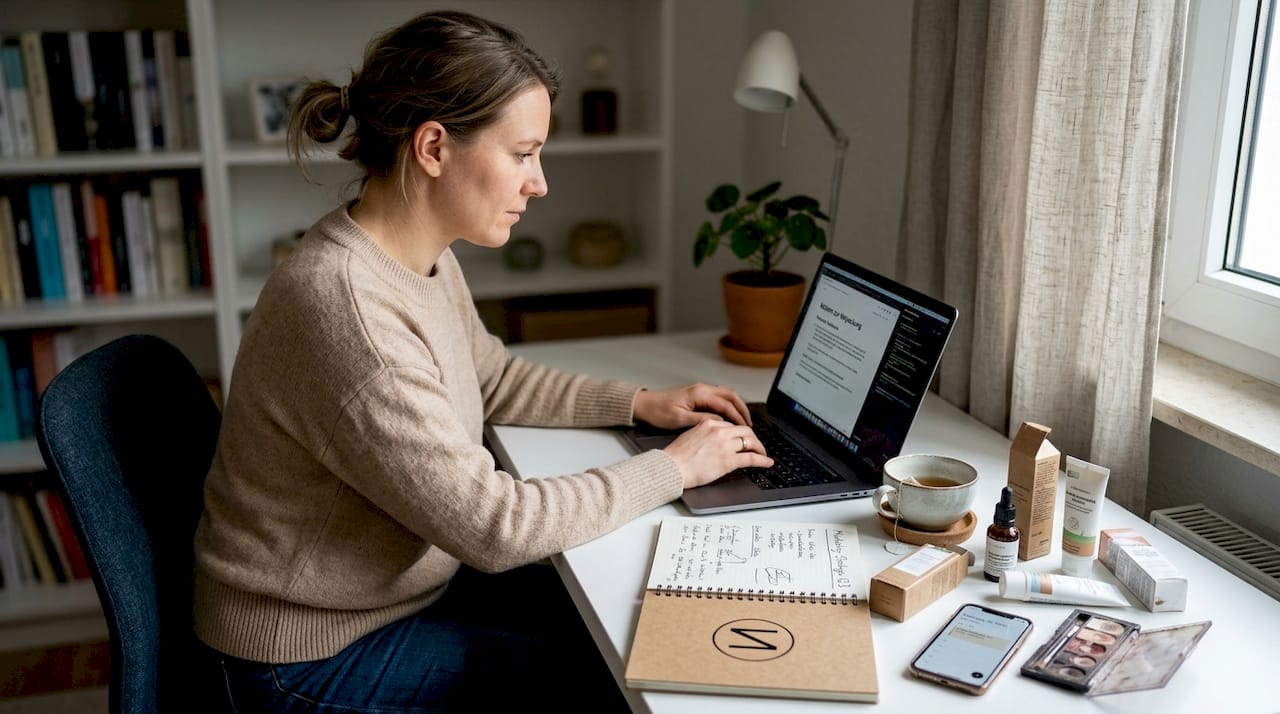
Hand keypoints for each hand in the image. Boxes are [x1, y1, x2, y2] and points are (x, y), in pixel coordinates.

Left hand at [633, 383, 751, 428]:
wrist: (645, 404)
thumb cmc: (658, 411)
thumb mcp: (679, 419)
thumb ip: (701, 420)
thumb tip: (720, 422)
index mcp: (699, 393)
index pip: (725, 404)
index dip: (737, 416)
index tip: (745, 428)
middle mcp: (702, 389)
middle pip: (731, 395)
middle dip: (742, 409)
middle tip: (750, 424)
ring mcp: (701, 391)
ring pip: (726, 395)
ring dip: (737, 406)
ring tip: (743, 421)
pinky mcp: (698, 395)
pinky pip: (719, 398)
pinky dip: (728, 406)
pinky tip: (730, 417)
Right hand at [664, 420, 773, 488]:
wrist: (672, 467)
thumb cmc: (676, 456)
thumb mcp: (690, 436)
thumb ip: (704, 434)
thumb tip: (712, 440)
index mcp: (709, 423)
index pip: (731, 425)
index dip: (739, 433)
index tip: (742, 438)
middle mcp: (719, 431)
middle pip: (744, 430)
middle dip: (753, 438)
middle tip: (756, 445)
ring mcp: (725, 445)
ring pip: (750, 442)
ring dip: (759, 448)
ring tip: (763, 454)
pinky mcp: (729, 460)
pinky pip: (751, 458)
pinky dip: (762, 460)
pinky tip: (767, 462)